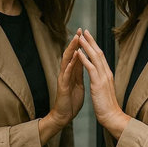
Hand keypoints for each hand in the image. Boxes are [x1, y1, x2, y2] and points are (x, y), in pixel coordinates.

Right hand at [39, 29, 83, 144]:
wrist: (64, 115)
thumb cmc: (71, 100)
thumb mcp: (78, 83)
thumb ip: (79, 71)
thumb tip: (83, 60)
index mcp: (72, 72)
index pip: (76, 54)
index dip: (80, 44)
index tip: (85, 33)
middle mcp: (66, 73)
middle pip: (70, 54)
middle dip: (75, 42)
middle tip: (79, 30)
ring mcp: (63, 79)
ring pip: (66, 62)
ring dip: (71, 50)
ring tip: (75, 40)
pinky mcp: (62, 87)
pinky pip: (65, 76)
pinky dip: (69, 67)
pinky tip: (72, 61)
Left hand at [77, 30, 129, 138]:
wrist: (112, 116)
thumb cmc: (107, 106)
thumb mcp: (105, 90)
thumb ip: (102, 81)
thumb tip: (100, 76)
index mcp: (107, 74)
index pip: (100, 56)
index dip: (94, 46)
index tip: (89, 38)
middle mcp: (106, 73)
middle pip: (98, 53)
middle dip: (91, 41)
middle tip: (84, 31)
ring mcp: (103, 77)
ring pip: (95, 58)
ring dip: (86, 47)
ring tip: (80, 37)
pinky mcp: (98, 83)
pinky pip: (91, 68)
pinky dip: (85, 59)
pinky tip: (79, 53)